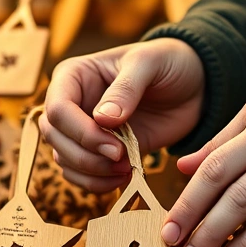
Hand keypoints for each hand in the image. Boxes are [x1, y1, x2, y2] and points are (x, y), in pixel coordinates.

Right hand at [40, 38, 205, 192]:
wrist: (191, 87)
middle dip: (86, 156)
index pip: (57, 110)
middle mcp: (69, 104)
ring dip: (92, 173)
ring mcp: (80, 130)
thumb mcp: (150, 63)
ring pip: (64, 160)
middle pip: (54, 138)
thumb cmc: (167, 64)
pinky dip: (98, 183)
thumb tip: (102, 119)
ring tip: (126, 169)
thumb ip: (126, 88)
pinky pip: (80, 175)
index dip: (81, 133)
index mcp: (73, 76)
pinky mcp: (96, 152)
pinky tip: (124, 177)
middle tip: (122, 160)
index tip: (115, 146)